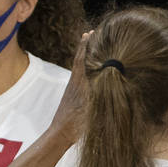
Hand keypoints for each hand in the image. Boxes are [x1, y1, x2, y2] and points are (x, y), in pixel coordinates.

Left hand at [53, 30, 91, 145]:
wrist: (60, 134)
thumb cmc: (76, 125)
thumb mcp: (90, 110)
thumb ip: (97, 97)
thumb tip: (107, 82)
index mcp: (79, 84)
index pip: (82, 60)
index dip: (86, 47)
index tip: (90, 33)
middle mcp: (75, 83)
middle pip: (80, 59)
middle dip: (86, 46)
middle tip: (92, 32)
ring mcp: (73, 87)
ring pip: (79, 66)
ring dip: (84, 54)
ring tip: (90, 41)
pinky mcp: (73, 93)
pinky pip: (79, 74)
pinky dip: (84, 65)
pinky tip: (89, 63)